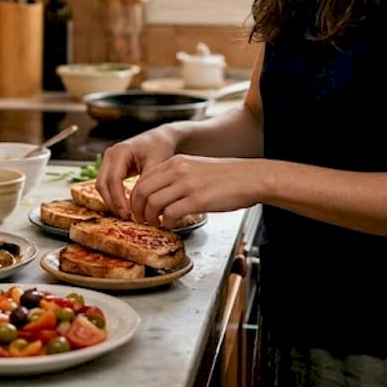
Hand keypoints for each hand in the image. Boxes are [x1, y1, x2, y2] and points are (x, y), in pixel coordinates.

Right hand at [95, 130, 175, 218]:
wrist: (159, 138)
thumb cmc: (159, 148)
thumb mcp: (157, 164)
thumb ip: (146, 182)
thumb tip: (139, 204)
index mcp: (120, 151)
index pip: (113, 179)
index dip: (118, 199)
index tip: (127, 214)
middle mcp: (110, 154)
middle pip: (102, 184)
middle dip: (112, 203)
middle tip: (125, 217)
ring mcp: (108, 160)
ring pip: (101, 186)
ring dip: (111, 201)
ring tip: (125, 214)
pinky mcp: (110, 167)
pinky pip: (106, 184)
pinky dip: (113, 196)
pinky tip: (124, 207)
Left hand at [129, 155, 257, 227]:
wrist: (251, 178)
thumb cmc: (227, 177)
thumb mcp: (196, 168)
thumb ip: (177, 177)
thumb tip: (160, 194)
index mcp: (176, 162)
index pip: (143, 178)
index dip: (135, 196)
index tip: (138, 208)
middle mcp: (178, 170)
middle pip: (142, 190)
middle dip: (137, 209)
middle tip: (140, 220)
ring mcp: (187, 185)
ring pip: (152, 202)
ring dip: (149, 218)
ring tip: (154, 224)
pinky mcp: (197, 200)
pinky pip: (170, 213)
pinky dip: (165, 222)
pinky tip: (170, 224)